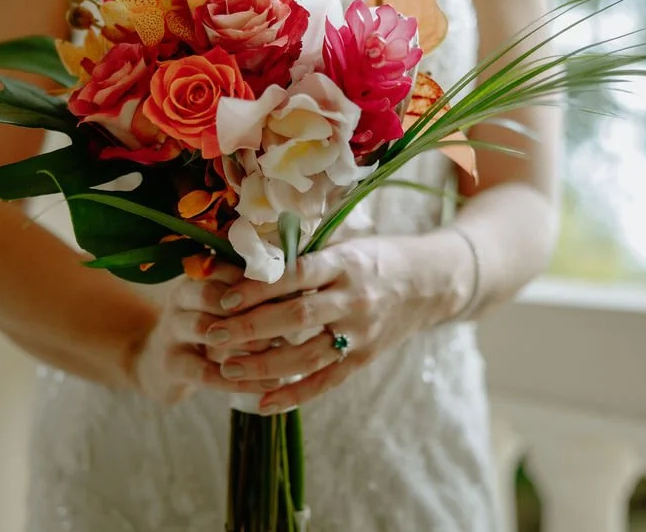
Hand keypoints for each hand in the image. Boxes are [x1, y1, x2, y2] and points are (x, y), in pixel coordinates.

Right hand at [133, 264, 283, 404]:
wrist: (162, 363)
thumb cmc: (212, 328)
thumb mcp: (231, 306)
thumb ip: (260, 296)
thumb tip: (305, 290)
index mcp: (200, 274)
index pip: (229, 267)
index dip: (263, 281)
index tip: (297, 291)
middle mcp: (181, 295)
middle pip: (214, 294)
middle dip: (254, 310)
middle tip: (290, 323)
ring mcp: (172, 328)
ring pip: (208, 329)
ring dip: (248, 342)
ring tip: (281, 353)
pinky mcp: (170, 363)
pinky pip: (205, 371)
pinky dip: (240, 380)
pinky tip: (269, 384)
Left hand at [204, 237, 459, 413]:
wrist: (430, 282)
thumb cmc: (376, 257)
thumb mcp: (345, 242)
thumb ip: (304, 253)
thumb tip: (247, 256)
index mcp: (346, 264)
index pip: (297, 275)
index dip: (260, 288)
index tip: (226, 297)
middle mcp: (354, 300)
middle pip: (298, 318)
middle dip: (252, 328)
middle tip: (214, 334)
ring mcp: (361, 333)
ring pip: (308, 356)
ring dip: (265, 365)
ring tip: (228, 368)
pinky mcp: (364, 359)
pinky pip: (325, 382)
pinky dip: (293, 395)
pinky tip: (262, 403)